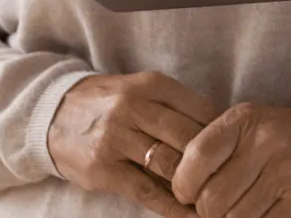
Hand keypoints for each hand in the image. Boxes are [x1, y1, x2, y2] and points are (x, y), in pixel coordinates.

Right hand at [48, 71, 216, 215]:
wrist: (54, 114)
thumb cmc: (110, 102)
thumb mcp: (141, 89)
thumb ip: (173, 105)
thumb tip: (217, 129)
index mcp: (151, 84)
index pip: (199, 109)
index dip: (220, 133)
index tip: (236, 151)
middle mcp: (134, 108)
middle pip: (187, 137)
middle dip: (212, 160)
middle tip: (231, 177)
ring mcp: (117, 139)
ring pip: (169, 164)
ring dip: (194, 184)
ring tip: (215, 198)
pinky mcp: (103, 169)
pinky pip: (146, 191)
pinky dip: (171, 205)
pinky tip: (188, 214)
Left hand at [172, 103, 290, 216]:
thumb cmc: (273, 140)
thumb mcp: (242, 129)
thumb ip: (208, 152)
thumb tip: (170, 186)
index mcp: (244, 121)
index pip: (198, 156)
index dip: (184, 183)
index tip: (187, 193)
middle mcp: (265, 143)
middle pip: (211, 199)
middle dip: (208, 211)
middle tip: (219, 205)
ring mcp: (285, 173)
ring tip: (243, 208)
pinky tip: (258, 214)